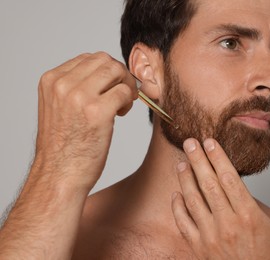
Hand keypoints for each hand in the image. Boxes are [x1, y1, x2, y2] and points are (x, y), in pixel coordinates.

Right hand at [34, 52, 136, 188]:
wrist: (60, 175)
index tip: (110, 87)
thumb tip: (106, 73)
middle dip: (120, 75)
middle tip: (123, 95)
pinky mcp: (98, 112)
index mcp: (52, 80)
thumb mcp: (59, 107)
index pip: (88, 58)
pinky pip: (125, 92)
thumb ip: (75, 86)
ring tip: (122, 105)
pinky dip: (129, 100)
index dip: (106, 71)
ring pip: (116, 71)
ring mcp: (79, 97)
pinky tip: (121, 114)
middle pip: (105, 60)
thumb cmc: (64, 146)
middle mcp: (63, 84)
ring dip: (126, 85)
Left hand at [171, 138, 269, 259]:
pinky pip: (183, 223)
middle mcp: (227, 224)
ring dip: (186, 179)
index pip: (229, 178)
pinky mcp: (198, 248)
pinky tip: (177, 193)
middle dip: (198, 159)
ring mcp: (210, 237)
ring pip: (193, 200)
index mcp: (250, 217)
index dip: (218, 157)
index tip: (210, 142)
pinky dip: (178, 206)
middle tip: (190, 142)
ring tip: (182, 162)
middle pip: (208, 184)